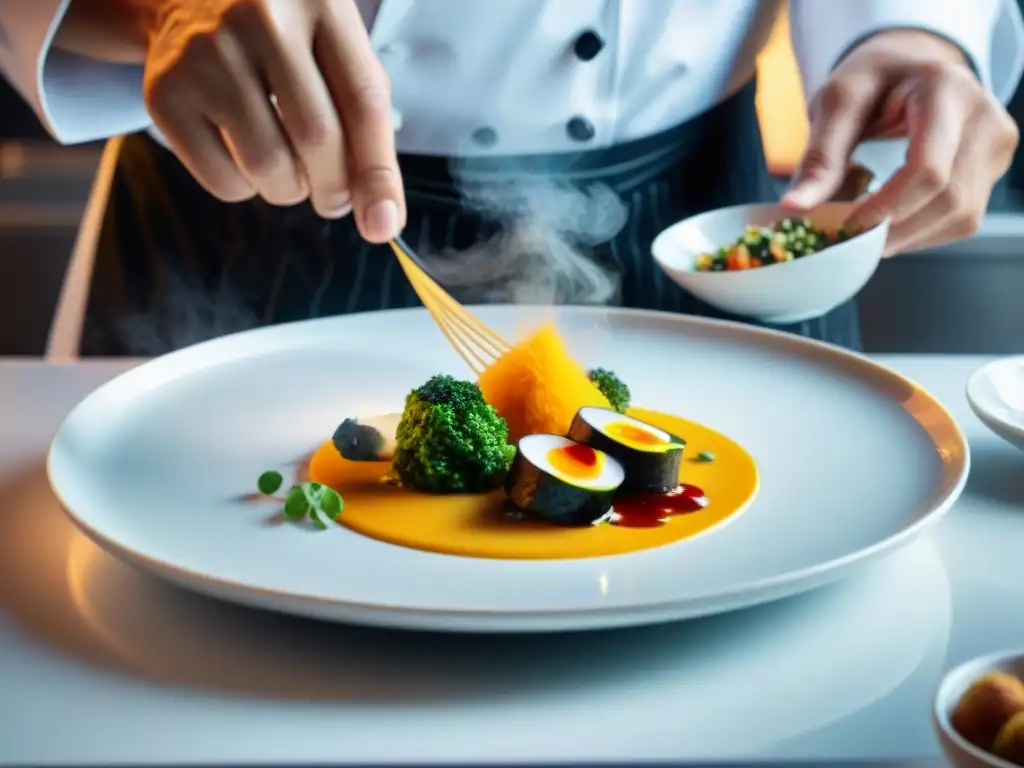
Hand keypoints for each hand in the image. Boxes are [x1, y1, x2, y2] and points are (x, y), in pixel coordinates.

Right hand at [134, 0, 404, 241]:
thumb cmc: (280, 37)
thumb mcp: (332, 49)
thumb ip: (364, 120)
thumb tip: (381, 216)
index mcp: (320, 4)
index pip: (363, 102)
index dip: (379, 173)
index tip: (385, 223)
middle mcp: (261, 19)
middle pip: (317, 138)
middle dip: (334, 189)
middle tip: (333, 198)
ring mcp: (207, 53)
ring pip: (268, 166)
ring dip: (289, 191)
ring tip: (288, 171)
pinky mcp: (165, 91)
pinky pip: (223, 179)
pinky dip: (245, 189)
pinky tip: (245, 159)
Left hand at [782, 30, 1018, 255]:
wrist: (907, 68)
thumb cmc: (871, 81)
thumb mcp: (837, 104)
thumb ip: (820, 157)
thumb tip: (795, 208)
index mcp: (945, 88)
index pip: (927, 167)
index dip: (889, 207)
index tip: (850, 226)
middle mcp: (983, 114)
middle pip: (949, 197)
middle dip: (896, 229)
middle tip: (852, 239)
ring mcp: (995, 142)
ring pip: (961, 215)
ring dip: (909, 237)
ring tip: (869, 234)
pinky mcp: (993, 166)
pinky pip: (964, 218)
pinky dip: (924, 233)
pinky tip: (894, 225)